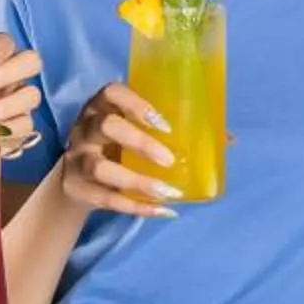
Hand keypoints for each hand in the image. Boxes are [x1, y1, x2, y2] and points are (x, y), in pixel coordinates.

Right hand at [61, 83, 182, 218]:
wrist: (77, 181)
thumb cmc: (115, 147)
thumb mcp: (132, 132)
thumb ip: (169, 132)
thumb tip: (225, 138)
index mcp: (100, 107)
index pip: (111, 93)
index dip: (137, 105)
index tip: (164, 125)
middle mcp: (84, 129)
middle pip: (107, 126)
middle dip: (140, 142)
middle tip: (169, 160)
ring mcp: (77, 159)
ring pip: (100, 168)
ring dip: (137, 181)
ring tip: (168, 192)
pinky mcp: (77, 188)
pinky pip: (107, 199)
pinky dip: (137, 207)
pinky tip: (163, 210)